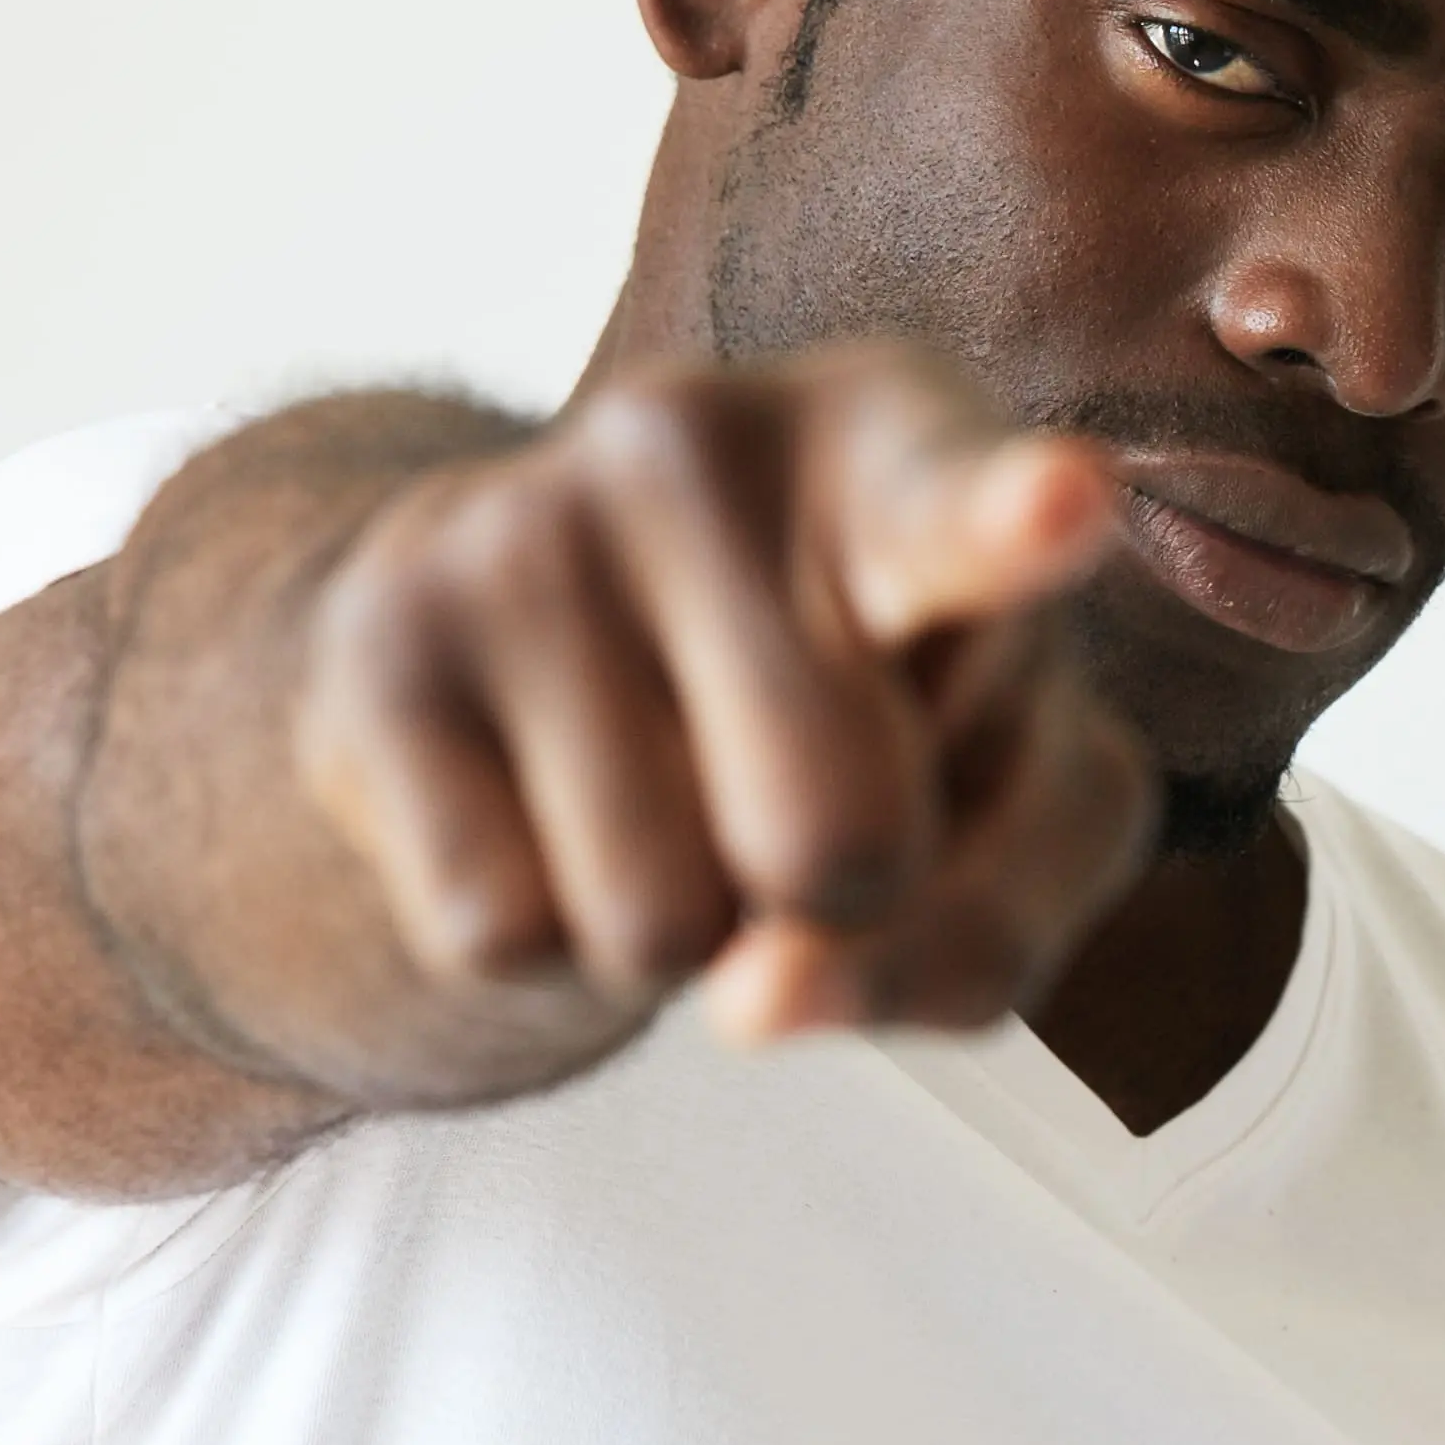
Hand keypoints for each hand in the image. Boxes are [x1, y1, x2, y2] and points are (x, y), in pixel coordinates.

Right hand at [282, 343, 1155, 1060]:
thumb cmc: (865, 723)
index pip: (962, 507)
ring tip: (672, 787)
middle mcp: (702, 442)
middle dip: (842, 896)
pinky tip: (551, 806)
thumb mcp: (1001, 815)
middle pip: (838, 846)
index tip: (1063, 505)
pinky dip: (551, 943)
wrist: (539, 635)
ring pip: (662, 923)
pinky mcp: (380, 645)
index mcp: (903, 446)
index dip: (1014, 523)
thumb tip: (757, 1002)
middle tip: (801, 788)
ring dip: (690, 931)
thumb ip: (979, 932)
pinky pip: (504, 933)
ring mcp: (523, 527)